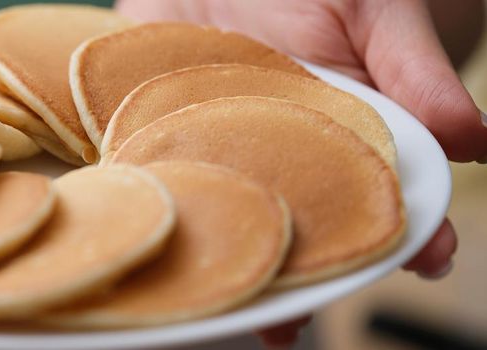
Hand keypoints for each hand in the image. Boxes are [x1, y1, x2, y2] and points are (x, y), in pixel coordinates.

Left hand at [115, 0, 467, 346]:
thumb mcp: (374, 15)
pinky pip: (149, 169)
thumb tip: (473, 143)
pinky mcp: (153, 123)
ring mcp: (215, 140)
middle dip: (295, 271)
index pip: (376, 190)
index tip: (423, 260)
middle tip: (289, 323)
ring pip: (222, 209)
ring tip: (219, 307)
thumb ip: (414, 74)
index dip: (402, 231)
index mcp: (340, 130)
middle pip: (292, 221)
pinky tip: (146, 235)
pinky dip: (147, 203)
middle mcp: (278, 147)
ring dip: (220, 256)